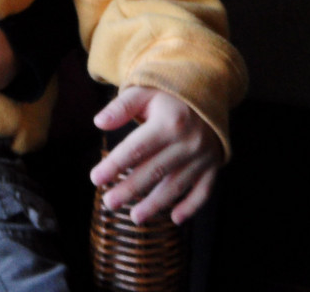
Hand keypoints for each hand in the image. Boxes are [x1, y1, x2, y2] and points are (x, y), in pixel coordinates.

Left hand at [89, 86, 222, 224]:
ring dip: (156, 204)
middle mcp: (188, 141)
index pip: (136, 149)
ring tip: (135, 217)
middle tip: (109, 203)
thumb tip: (98, 122)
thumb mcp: (143, 91)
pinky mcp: (213, 165)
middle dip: (130, 190)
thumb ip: (120, 107)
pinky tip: (175, 219)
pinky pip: (204, 190)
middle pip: (154, 171)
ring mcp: (203, 156)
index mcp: (168, 122)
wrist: (207, 90)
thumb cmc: (167, 94)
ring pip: (177, 185)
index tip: (95, 178)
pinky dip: (191, 206)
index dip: (114, 165)